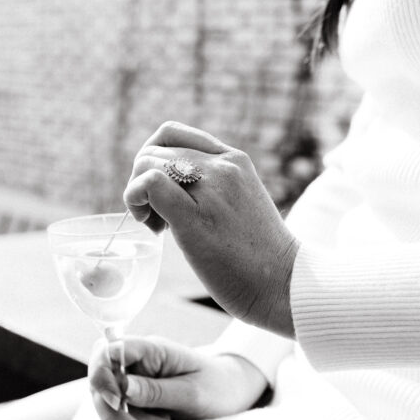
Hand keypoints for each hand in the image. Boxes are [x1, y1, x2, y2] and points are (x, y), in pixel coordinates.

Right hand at [89, 335, 268, 419]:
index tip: (115, 401)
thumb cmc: (217, 386)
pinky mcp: (135, 402)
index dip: (102, 375)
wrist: (232, 394)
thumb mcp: (192, 392)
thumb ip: (156, 391)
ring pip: (109, 406)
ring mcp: (133, 383)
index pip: (109, 352)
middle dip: (114, 413)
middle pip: (101, 384)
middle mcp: (136, 364)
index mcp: (150, 350)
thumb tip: (122, 388)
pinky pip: (120, 418)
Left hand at [124, 121, 298, 335]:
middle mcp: (223, 166)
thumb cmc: (257, 255)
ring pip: (147, 162)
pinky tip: (150, 225)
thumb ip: (210, 186)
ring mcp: (211, 189)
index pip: (172, 135)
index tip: (161, 193)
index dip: (153, 161)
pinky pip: (150, 184)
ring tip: (156, 225)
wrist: (285, 285)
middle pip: (154, 150)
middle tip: (155, 217)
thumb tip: (165, 187)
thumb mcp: (238, 202)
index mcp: (234, 159)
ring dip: (136, 192)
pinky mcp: (195, 217)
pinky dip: (135, 198)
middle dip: (141, 180)